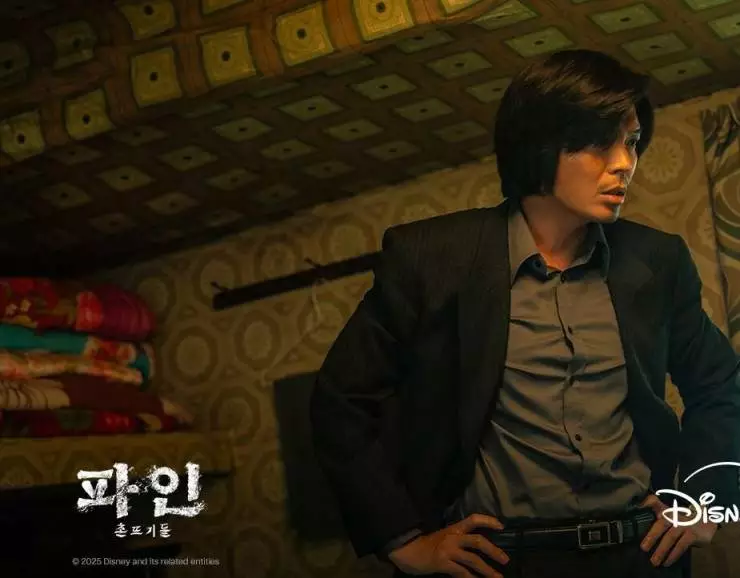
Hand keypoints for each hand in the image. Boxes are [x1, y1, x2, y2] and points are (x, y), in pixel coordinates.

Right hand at [388, 513, 509, 576]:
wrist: (408, 551)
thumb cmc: (427, 544)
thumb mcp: (444, 537)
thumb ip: (458, 540)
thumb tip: (477, 547)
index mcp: (454, 529)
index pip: (473, 519)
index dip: (488, 521)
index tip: (501, 526)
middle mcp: (453, 537)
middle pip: (478, 541)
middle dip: (493, 550)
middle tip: (505, 560)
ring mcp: (448, 550)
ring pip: (473, 560)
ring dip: (487, 570)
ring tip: (498, 577)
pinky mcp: (443, 563)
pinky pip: (462, 572)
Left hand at [639, 493, 717, 567]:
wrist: (708, 517)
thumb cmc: (684, 516)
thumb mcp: (671, 512)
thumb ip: (657, 513)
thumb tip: (643, 525)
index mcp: (667, 509)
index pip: (654, 501)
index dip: (645, 503)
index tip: (637, 509)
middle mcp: (674, 515)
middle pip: (660, 525)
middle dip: (651, 537)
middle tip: (643, 548)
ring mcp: (684, 524)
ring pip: (670, 537)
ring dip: (661, 550)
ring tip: (654, 560)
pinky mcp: (693, 534)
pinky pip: (681, 545)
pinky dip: (673, 555)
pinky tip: (667, 562)